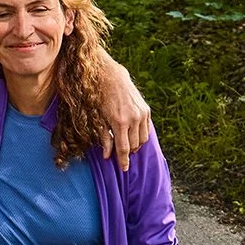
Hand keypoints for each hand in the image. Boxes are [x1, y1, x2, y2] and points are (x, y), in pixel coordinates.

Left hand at [95, 56, 152, 171]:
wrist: (111, 76)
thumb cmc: (100, 97)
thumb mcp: (98, 118)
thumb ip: (104, 137)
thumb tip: (107, 155)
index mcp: (120, 122)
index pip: (124, 148)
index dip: (123, 161)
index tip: (123, 168)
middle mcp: (134, 119)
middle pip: (134, 146)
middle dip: (128, 153)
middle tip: (121, 154)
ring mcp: (142, 114)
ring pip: (142, 139)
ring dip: (135, 145)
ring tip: (127, 144)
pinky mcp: (146, 110)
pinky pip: (146, 130)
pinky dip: (141, 135)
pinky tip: (133, 135)